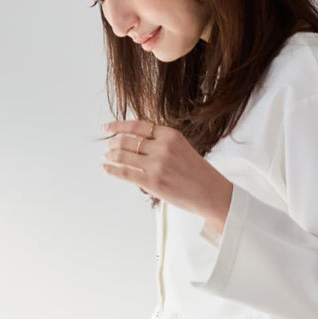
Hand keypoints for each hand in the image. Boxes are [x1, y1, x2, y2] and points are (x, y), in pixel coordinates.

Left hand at [99, 118, 231, 234]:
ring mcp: (156, 165)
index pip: (137, 125)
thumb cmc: (197, 173)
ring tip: (107, 158)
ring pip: (123, 155)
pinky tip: (106, 168)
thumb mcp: (181, 148)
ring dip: (111, 156)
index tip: (107, 127)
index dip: (118, 125)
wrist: (210, 193)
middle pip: (127, 140)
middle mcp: (162, 147)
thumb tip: (135, 141)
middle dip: (113, 143)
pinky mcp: (152, 182)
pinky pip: (125, 173)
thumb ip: (160, 142)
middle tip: (108, 147)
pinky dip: (112, 170)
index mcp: (170, 135)